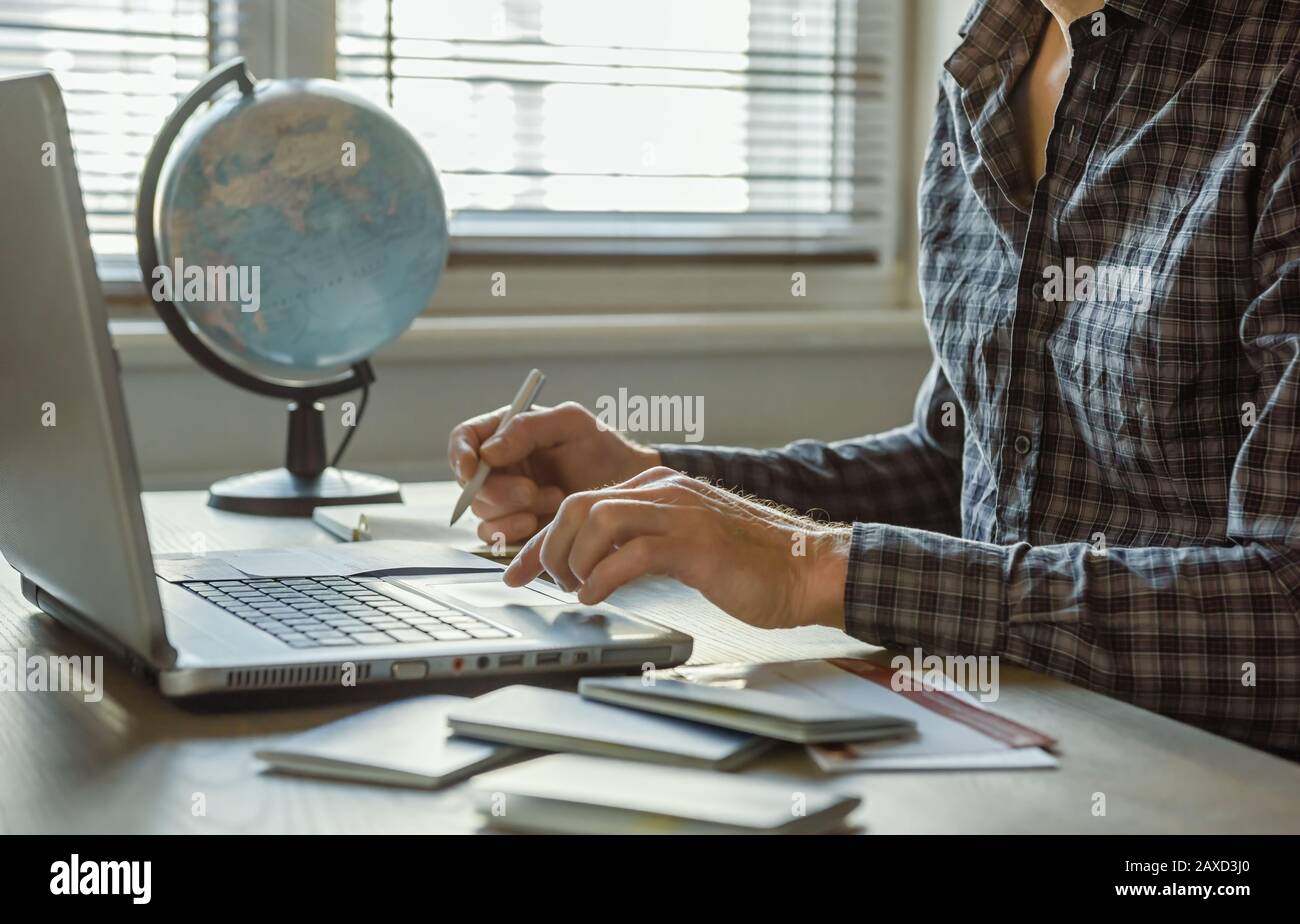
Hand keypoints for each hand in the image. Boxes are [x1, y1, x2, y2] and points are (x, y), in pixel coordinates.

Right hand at [447, 401, 660, 545]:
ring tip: (553, 501)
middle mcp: (501, 468)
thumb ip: (526, 428)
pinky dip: (514, 533)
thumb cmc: (603, 447)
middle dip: (497, 492)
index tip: (471, 469)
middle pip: (470, 484)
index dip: (461, 455)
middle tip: (532, 491)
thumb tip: (487, 453)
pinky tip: (541, 523)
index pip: (464, 440)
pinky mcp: (518, 529)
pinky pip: (497, 538)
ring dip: (512, 513)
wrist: (628, 486)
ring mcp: (508, 501)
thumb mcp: (571, 423)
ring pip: (482, 514)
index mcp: (506, 434)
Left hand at [502, 466, 850, 629]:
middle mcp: (665, 491)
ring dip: (573, 562)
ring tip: (577, 590)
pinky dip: (601, 578)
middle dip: (548, 548)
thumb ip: (645, 543)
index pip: (582, 504)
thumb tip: (597, 567)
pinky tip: (596, 597)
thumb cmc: (752, 564)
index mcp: (659, 488)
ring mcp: (680, 514)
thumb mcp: (686, 544)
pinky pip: (629, 554)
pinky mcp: (695, 544)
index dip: (541, 540)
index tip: (516, 570)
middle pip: (579, 506)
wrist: (807, 568)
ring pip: (597, 521)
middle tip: (547, 584)